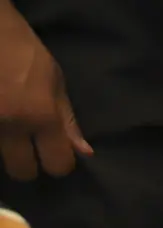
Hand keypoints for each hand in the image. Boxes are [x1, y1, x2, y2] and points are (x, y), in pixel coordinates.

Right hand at [0, 7, 92, 180]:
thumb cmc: (23, 50)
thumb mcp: (54, 80)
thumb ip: (67, 119)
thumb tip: (83, 152)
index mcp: (41, 116)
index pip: (58, 164)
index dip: (59, 163)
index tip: (55, 155)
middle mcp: (11, 124)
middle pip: (22, 172)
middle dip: (27, 165)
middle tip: (27, 150)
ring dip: (5, 150)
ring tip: (10, 127)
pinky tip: (2, 123)